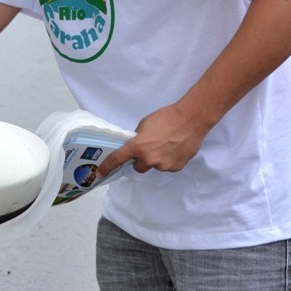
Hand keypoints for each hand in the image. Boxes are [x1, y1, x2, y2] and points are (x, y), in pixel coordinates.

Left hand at [97, 103, 211, 177]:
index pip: (118, 159)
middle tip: (148, 149)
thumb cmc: (166, 117)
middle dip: (140, 160)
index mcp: (138, 147)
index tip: (100, 173)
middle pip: (138, 167)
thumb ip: (138, 137)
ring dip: (156, 159)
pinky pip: (167, 166)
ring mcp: (163, 166)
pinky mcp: (176, 168)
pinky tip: (175, 149)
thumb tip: (136, 145)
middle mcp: (149, 160)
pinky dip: (168, 160)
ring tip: (166, 146)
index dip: (107, 167)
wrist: (191, 120)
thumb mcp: (144, 124)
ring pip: (154, 166)